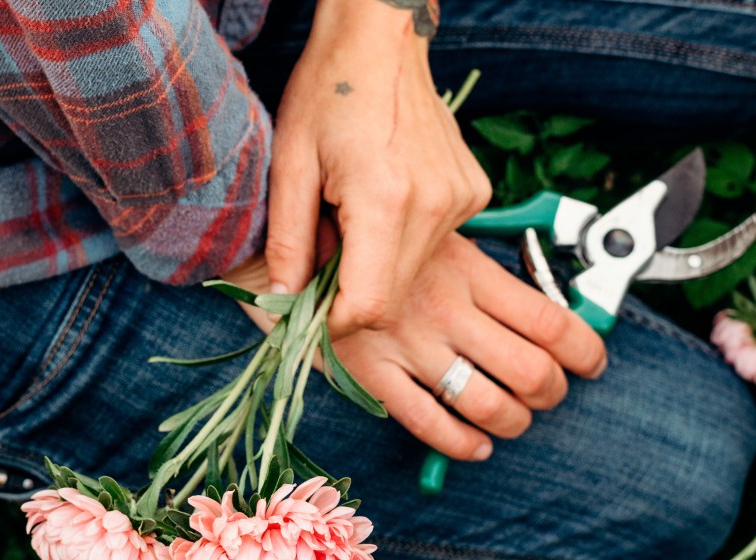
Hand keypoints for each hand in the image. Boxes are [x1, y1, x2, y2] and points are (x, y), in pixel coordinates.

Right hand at [228, 234, 608, 459]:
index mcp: (464, 266)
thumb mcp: (421, 223)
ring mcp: (406, 340)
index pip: (548, 317)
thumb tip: (519, 303)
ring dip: (513, 422)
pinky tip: (475, 445)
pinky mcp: (367, 366)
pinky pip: (427, 421)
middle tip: (552, 394)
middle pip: (531, 369)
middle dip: (552, 392)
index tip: (592, 360)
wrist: (273, 216)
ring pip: (487, 401)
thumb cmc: (344, 210)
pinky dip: (460, 443)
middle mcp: (442, 307)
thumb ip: (464, 263)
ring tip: (516, 421)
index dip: (584, 348)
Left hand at [265, 0, 490, 337]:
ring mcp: (461, 201)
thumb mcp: (291, 165)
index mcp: (385, 201)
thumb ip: (289, 242)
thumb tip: (282, 303)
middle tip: (319, 258)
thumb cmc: (329, 91)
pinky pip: (432, 244)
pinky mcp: (474, 193)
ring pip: (412, 274)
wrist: (382, 39)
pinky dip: (400, 240)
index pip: (368, 306)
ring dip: (375, 267)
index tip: (306, 313)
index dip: (333, 324)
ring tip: (347, 219)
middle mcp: (434, 207)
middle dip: (350, 295)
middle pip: (393, 297)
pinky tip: (380, 199)